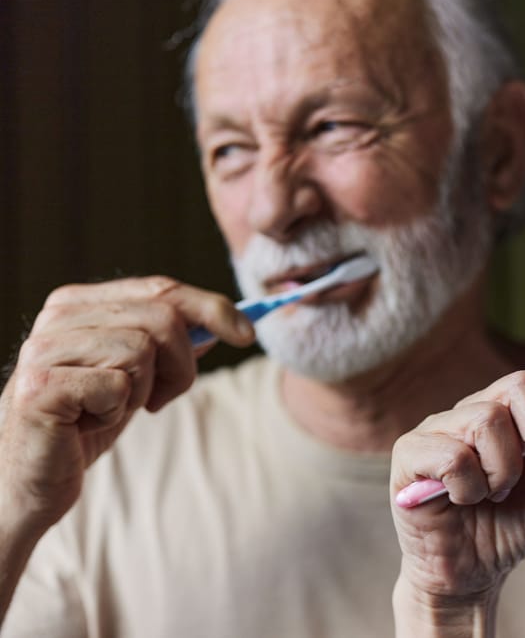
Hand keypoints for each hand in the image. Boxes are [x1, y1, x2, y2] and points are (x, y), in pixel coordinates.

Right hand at [0, 276, 255, 535]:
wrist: (32, 481)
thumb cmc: (84, 425)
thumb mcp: (135, 375)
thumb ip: (167, 342)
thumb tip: (222, 320)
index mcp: (78, 303)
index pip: (161, 288)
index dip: (212, 308)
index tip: (247, 334)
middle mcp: (57, 317)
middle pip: (162, 319)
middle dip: (181, 365)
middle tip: (159, 399)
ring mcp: (43, 350)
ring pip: (142, 350)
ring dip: (143, 392)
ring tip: (110, 410)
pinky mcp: (40, 387)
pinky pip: (118, 386)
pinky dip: (116, 413)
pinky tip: (88, 424)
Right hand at [389, 366, 524, 620]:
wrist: (469, 574)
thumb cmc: (511, 527)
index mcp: (514, 413)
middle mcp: (476, 409)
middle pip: (520, 385)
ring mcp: (440, 427)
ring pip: (486, 419)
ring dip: (504, 469)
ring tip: (497, 495)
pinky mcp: (410, 452)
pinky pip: (451, 453)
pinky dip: (469, 485)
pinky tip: (465, 501)